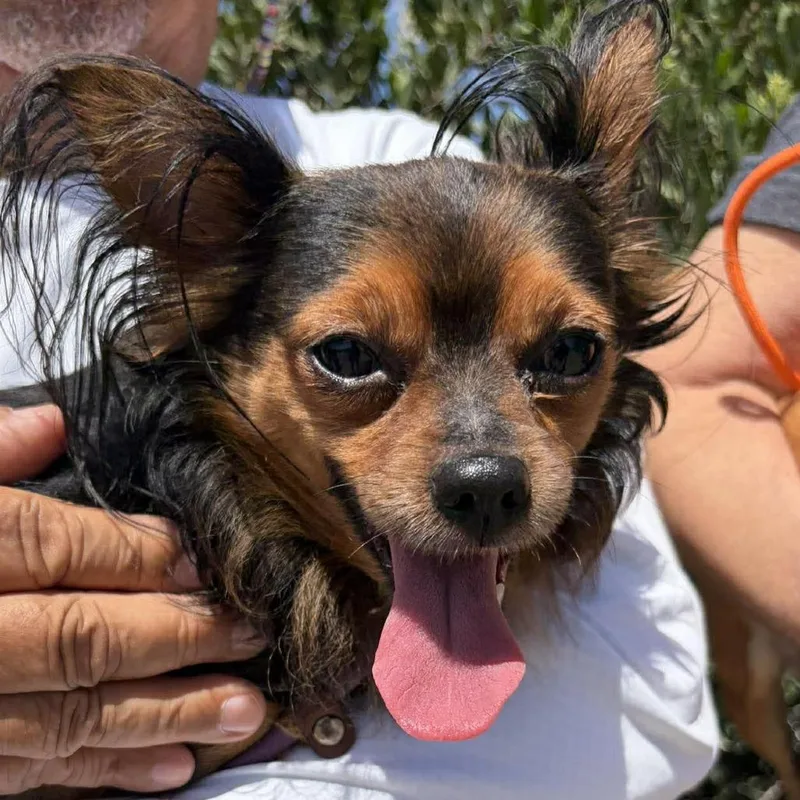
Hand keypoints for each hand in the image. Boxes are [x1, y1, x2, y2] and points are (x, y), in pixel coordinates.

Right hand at [0, 406, 268, 795]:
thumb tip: (49, 424)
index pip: (53, 548)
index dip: (137, 553)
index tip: (203, 558)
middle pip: (78, 634)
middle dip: (177, 634)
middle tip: (253, 632)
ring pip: (65, 717)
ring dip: (163, 716)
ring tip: (243, 711)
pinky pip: (28, 776)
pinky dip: (101, 774)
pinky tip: (170, 772)